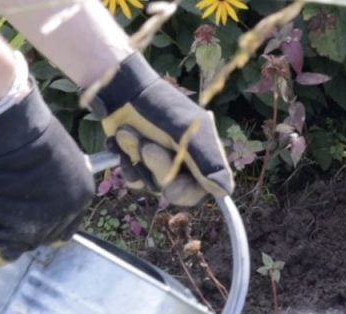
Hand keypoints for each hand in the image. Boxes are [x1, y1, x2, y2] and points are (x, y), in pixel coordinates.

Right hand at [0, 88, 94, 265]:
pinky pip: (7, 248)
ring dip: (14, 236)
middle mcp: (68, 213)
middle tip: (15, 222)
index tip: (39, 222)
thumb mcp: (61, 158)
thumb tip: (50, 185)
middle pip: (50, 235)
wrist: (15, 138)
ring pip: (27, 242)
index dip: (53, 223)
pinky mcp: (18, 230)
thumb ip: (59, 178)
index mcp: (82, 194)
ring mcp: (43, 224)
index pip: (70, 222)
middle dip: (34, 231)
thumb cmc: (34, 137)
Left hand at [88, 52, 233, 205]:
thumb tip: (225, 192)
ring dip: (138, 161)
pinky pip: (134, 180)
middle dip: (157, 167)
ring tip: (130, 133)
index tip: (172, 189)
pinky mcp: (138, 161)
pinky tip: (121, 143)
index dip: (188, 192)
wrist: (120, 89)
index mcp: (203, 151)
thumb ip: (207, 162)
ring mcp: (160, 161)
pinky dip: (126, 164)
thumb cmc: (157, 105)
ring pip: (152, 183)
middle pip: (174, 188)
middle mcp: (183, 159)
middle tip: (147, 146)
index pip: (204, 188)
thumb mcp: (186, 133)